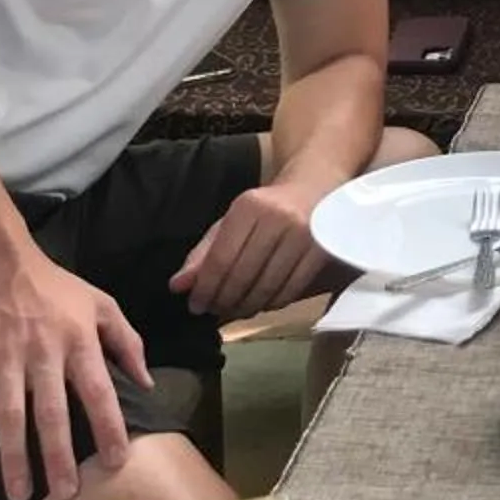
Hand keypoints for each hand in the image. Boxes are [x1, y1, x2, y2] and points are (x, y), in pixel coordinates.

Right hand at [0, 250, 149, 499]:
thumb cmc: (54, 288)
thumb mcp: (100, 304)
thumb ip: (127, 341)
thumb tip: (147, 383)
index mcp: (78, 342)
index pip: (97, 390)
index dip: (109, 425)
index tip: (117, 462)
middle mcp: (42, 354)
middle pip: (51, 412)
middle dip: (58, 456)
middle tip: (64, 496)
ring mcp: (3, 359)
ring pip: (8, 416)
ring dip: (13, 456)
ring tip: (19, 494)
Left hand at [170, 174, 333, 318]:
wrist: (315, 189)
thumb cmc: (265, 209)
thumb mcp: (231, 223)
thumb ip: (203, 254)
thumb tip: (177, 286)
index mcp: (249, 207)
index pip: (220, 259)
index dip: (205, 288)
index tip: (195, 306)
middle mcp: (277, 218)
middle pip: (242, 276)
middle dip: (224, 301)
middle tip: (215, 310)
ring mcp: (304, 235)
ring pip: (266, 288)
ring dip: (246, 307)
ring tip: (236, 309)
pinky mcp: (322, 251)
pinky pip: (290, 291)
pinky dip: (271, 304)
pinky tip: (262, 302)